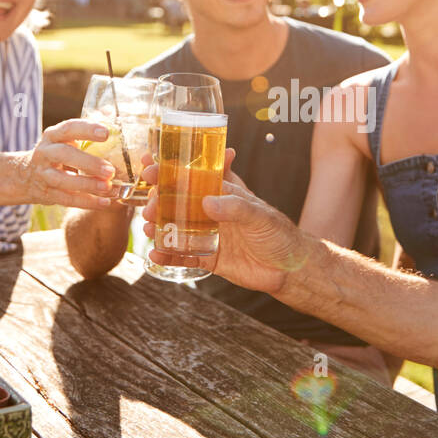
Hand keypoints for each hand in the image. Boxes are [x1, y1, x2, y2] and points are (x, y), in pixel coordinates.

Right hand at [21, 119, 118, 208]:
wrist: (24, 175)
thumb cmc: (56, 152)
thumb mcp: (64, 138)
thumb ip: (86, 130)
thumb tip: (111, 113)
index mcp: (52, 135)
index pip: (69, 128)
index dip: (87, 129)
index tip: (106, 133)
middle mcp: (45, 153)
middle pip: (64, 155)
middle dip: (88, 162)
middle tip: (110, 170)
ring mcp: (44, 175)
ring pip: (63, 180)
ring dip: (87, 184)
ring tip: (108, 187)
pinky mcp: (47, 193)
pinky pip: (67, 199)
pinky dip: (86, 202)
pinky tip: (104, 203)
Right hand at [139, 149, 309, 294]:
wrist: (290, 269)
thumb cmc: (278, 233)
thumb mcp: (260, 214)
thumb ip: (236, 207)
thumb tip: (207, 203)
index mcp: (222, 193)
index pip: (192, 177)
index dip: (170, 171)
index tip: (150, 168)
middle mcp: (211, 212)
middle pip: (177, 202)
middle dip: (158, 201)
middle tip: (148, 206)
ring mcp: (207, 235)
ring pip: (175, 228)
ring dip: (158, 227)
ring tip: (147, 228)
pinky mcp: (208, 258)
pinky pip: (183, 256)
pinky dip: (168, 255)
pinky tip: (155, 254)